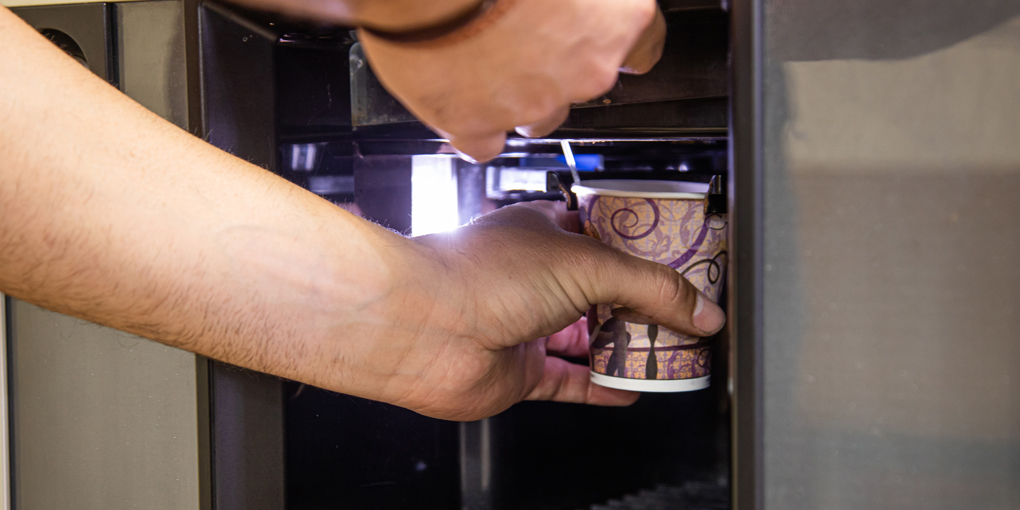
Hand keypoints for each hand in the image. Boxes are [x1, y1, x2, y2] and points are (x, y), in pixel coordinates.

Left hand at [342, 202, 724, 420]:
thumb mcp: (587, 263)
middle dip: (646, 307)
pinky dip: (602, 386)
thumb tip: (699, 310)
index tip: (686, 267)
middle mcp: (536, 277)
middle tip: (686, 318)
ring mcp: (528, 324)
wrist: (424, 327)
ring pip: (592, 338)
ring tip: (671, 355)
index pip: (611, 238)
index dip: (648, 253)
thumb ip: (650, 287)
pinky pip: (572, 381)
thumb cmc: (479, 275)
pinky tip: (630, 388)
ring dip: (629, 348)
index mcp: (547, 231)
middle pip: (606, 292)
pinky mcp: (522, 370)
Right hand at [359, 0, 666, 161]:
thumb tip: (571, 1)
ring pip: (538, 116)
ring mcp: (534, 106)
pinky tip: (460, 93)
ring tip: (483, 57)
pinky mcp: (479, 128)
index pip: (643, 45)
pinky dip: (475, 124)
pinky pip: (485, 141)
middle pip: (585, 83)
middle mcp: (585, 71)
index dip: (611, 37)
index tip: (597, 33)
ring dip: (517, 94)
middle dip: (556, 65)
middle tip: (519, 32)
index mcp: (617, 20)